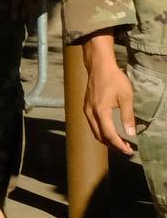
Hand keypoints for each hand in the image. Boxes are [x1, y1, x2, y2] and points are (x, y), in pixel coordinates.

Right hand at [81, 31, 135, 153]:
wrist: (99, 66)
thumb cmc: (114, 80)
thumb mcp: (126, 97)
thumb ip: (128, 116)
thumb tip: (131, 134)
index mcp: (100, 111)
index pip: (109, 134)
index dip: (119, 145)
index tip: (129, 151)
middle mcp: (90, 112)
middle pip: (99, 136)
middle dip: (113, 145)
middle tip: (126, 149)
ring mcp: (86, 110)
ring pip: (94, 131)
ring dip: (106, 139)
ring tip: (120, 142)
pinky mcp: (86, 107)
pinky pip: (92, 124)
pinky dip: (101, 132)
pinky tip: (110, 131)